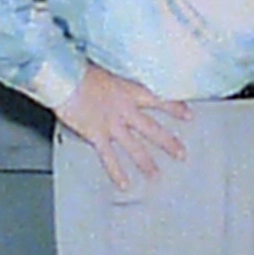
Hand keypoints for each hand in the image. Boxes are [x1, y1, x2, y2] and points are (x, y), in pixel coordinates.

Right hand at [56, 64, 190, 190]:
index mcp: (129, 91)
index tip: (188, 114)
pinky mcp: (96, 134)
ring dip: (146, 162)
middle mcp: (125, 109)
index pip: (159, 100)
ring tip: (156, 175)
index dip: (175, 108)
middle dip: (168, 142)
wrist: (64, 77)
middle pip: (152, 128)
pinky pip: (109, 157)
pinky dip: (117, 172)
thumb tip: (120, 84)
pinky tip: (124, 184)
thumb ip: (117, 83)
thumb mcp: (107, 71)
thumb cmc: (81, 70)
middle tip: (181, 154)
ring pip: (135, 146)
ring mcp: (112, 124)